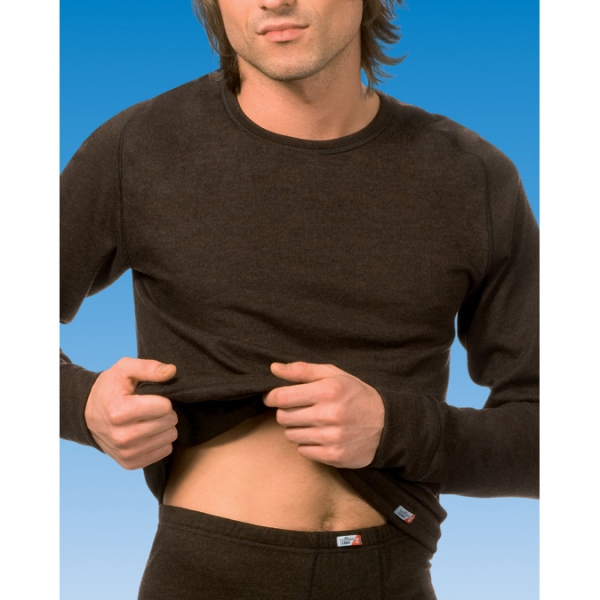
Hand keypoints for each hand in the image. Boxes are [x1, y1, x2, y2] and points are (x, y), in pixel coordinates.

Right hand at [84, 357, 177, 469]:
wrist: (88, 413)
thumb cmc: (110, 388)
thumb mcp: (125, 369)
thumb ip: (149, 367)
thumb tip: (171, 371)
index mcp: (119, 412)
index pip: (164, 407)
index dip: (163, 399)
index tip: (152, 397)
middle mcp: (121, 436)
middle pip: (168, 423)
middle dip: (166, 412)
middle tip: (152, 407)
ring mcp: (125, 452)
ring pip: (169, 438)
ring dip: (165, 426)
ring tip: (150, 419)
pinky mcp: (130, 463)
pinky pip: (164, 452)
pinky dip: (161, 440)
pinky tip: (149, 432)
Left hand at [263, 362, 383, 468]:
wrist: (386, 424)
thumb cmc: (355, 394)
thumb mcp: (333, 374)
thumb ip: (302, 370)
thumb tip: (273, 368)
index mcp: (327, 391)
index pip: (282, 397)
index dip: (272, 397)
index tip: (272, 397)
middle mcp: (329, 415)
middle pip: (283, 417)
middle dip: (286, 412)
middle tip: (299, 409)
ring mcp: (332, 438)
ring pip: (291, 435)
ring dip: (296, 428)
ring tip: (312, 422)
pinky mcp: (334, 456)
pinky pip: (303, 451)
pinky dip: (307, 443)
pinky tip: (320, 435)